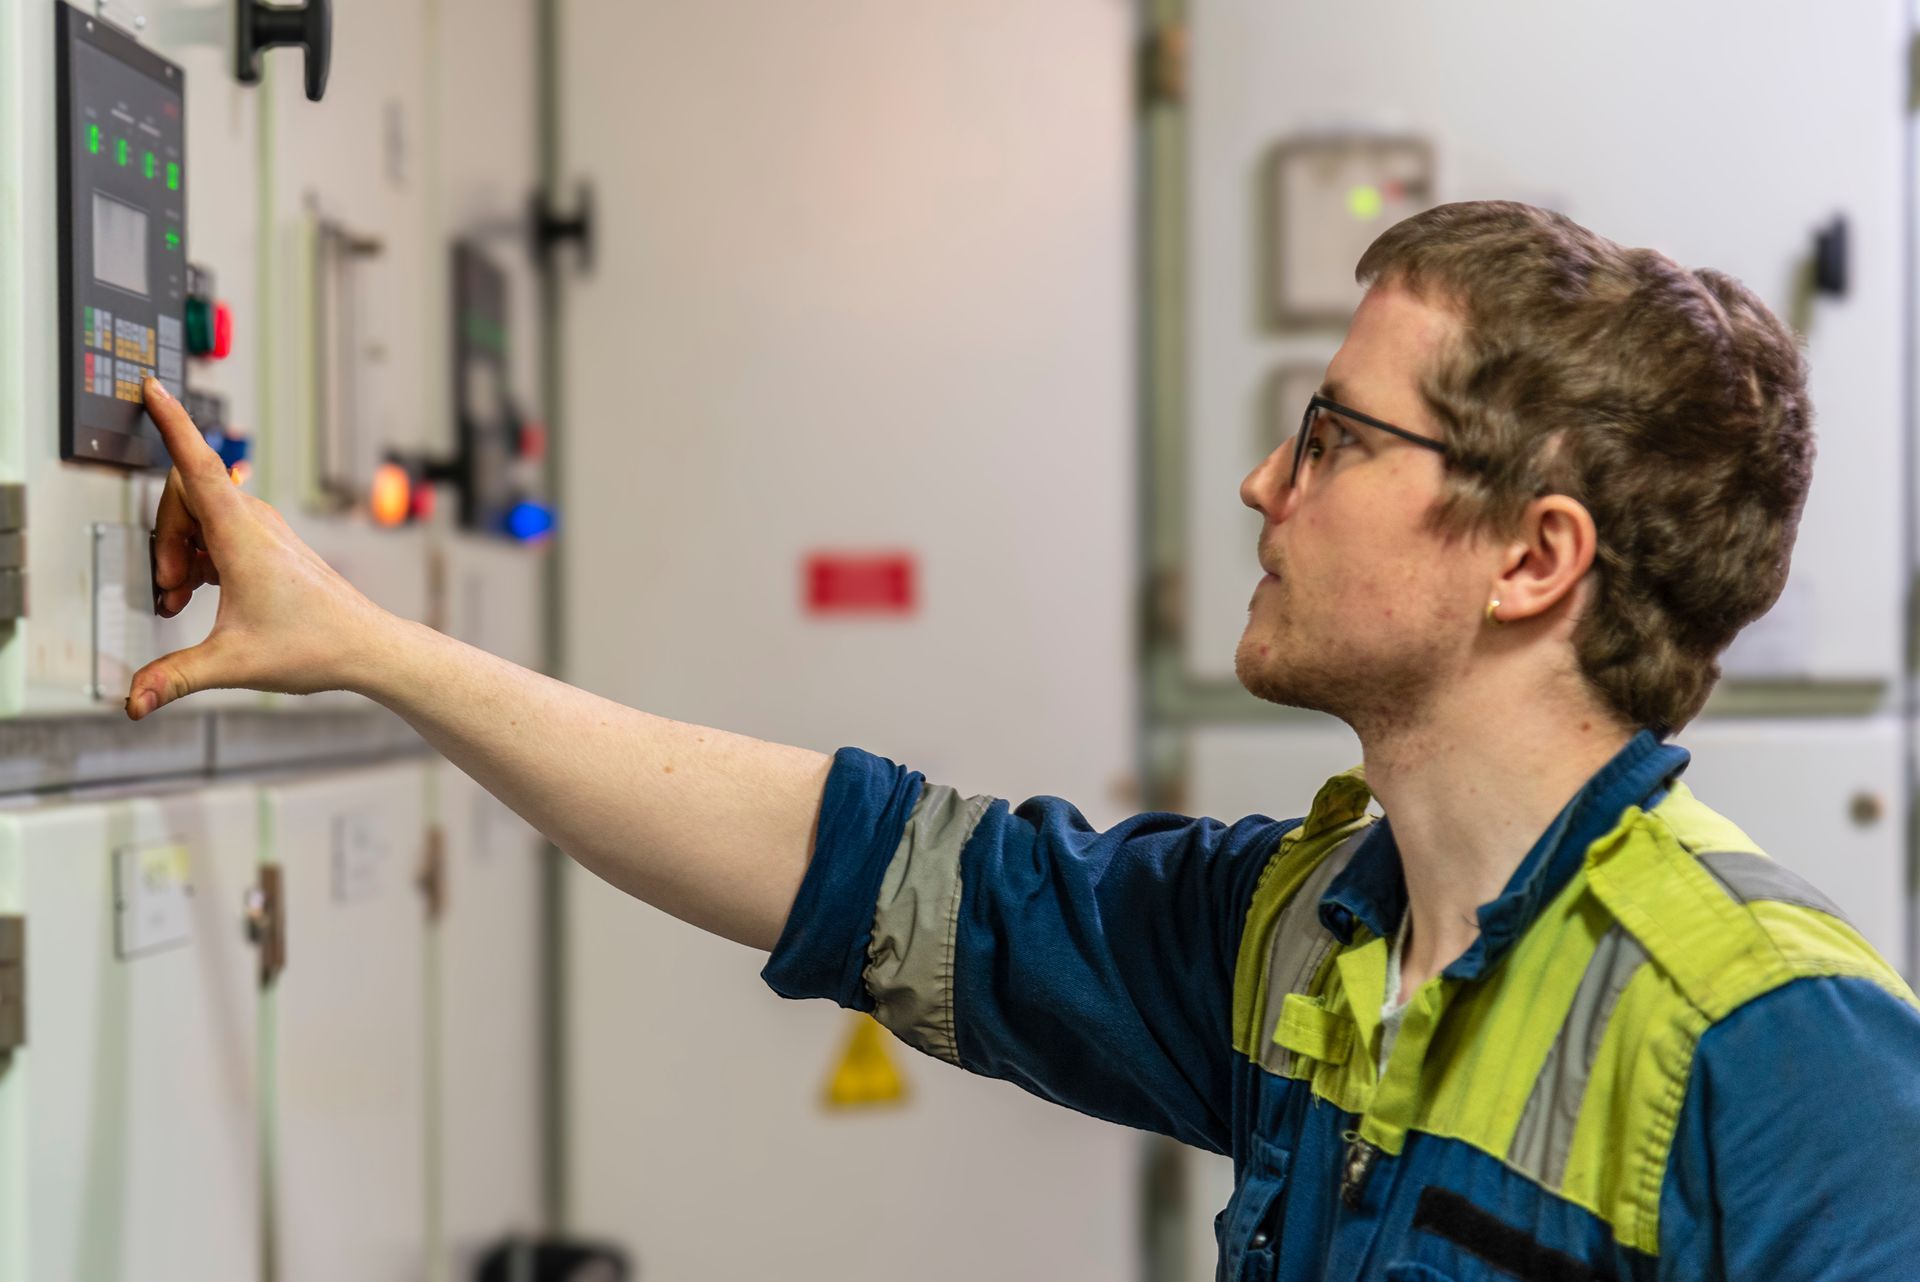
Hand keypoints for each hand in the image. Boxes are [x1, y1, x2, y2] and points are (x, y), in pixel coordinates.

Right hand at [127, 377, 397, 718]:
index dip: (172, 423)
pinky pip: (219, 530)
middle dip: (163, 538)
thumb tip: (133, 702)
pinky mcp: (270, 545)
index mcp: (242, 534)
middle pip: (184, 496)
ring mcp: (265, 531)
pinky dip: (201, 556)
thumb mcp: (234, 663)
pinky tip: (202, 594)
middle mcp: (255, 522)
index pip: (197, 463)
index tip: (152, 386)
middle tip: (170, 589)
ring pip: (201, 515)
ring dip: (181, 551)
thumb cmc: (316, 644)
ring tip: (184, 598)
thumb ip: (176, 678)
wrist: (367, 646)